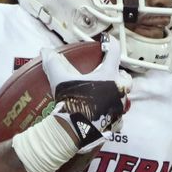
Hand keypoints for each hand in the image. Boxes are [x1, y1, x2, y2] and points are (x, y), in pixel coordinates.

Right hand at [42, 37, 130, 151]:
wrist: (75, 130)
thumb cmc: (72, 101)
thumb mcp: (60, 79)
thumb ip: (53, 62)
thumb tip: (45, 50)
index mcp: (109, 76)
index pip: (115, 52)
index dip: (111, 44)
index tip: (107, 41)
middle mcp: (119, 90)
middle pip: (126, 79)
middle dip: (119, 75)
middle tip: (109, 73)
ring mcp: (119, 108)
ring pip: (123, 98)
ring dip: (115, 93)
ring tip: (103, 93)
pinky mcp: (116, 122)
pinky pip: (118, 116)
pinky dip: (111, 112)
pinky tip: (101, 113)